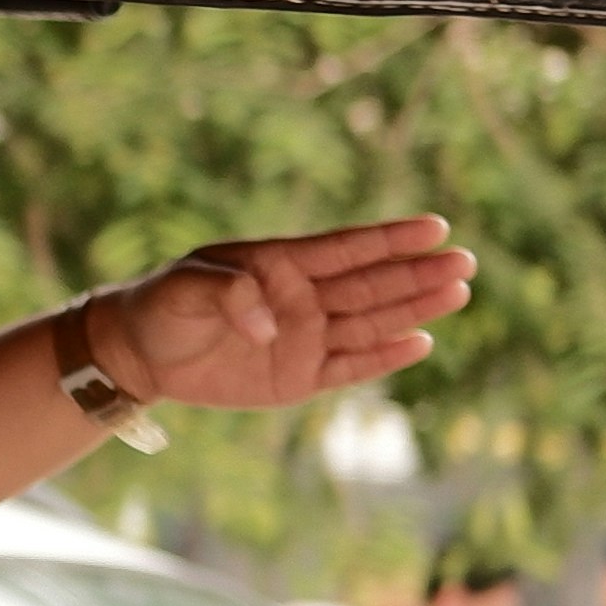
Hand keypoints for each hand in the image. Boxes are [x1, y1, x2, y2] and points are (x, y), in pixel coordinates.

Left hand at [79, 219, 473, 415]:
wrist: (141, 353)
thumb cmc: (162, 306)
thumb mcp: (184, 287)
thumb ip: (228, 293)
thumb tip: (271, 325)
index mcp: (282, 264)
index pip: (348, 249)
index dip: (392, 239)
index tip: (435, 228)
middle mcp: (304, 298)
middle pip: (372, 284)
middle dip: (418, 273)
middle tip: (464, 264)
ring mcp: (306, 337)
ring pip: (371, 321)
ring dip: (413, 309)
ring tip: (457, 294)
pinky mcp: (299, 377)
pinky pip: (350, 367)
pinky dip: (384, 356)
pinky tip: (420, 342)